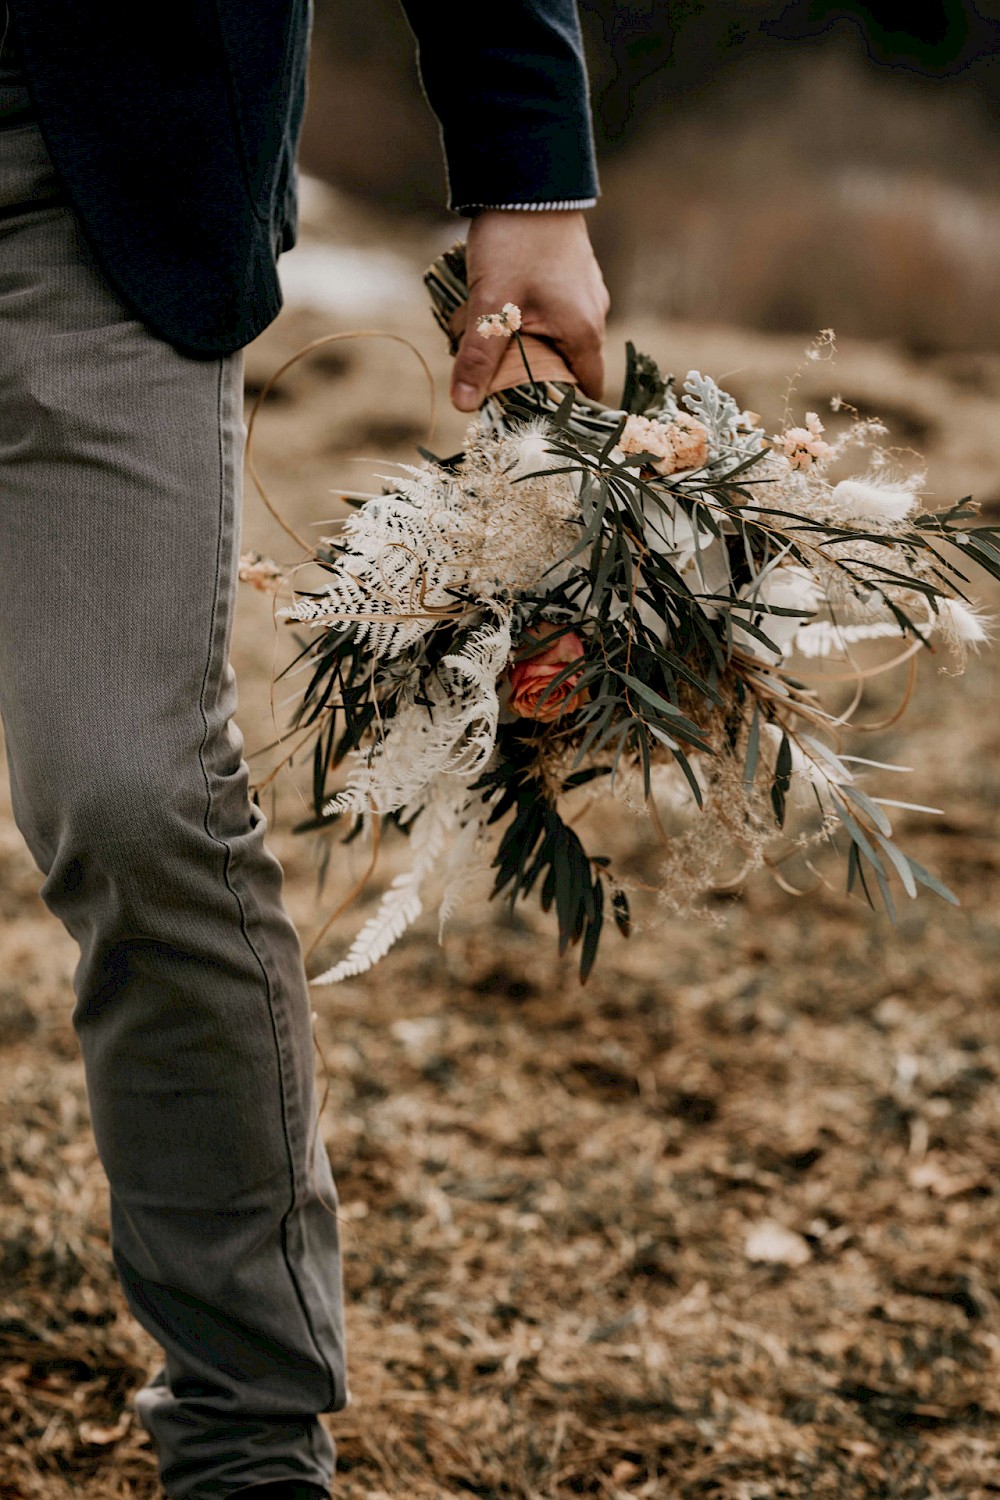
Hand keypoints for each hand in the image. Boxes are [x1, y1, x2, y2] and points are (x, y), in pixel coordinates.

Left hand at [451, 210, 609, 411]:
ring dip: (532, 348)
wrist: (527, 174)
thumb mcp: (490, 303)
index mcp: (583, 332)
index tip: (530, 418)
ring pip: (560, 339)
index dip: (561, 410)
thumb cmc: (514, 241)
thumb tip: (465, 406)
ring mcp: (586, 293)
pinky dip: (535, 322)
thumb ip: (478, 356)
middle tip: (499, 383)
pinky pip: (557, 313)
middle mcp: (594, 315)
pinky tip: (507, 312)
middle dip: (536, 379)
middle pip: (569, 367)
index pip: (585, 391)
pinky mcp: (573, 275)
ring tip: (497, 346)